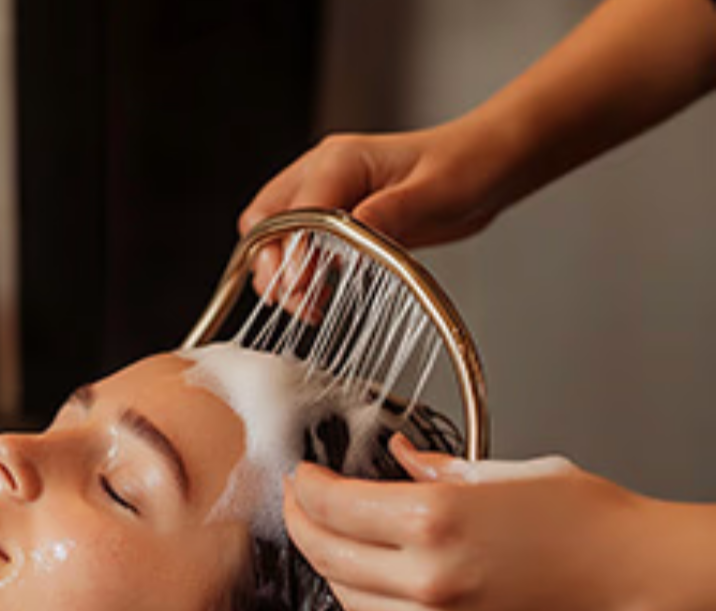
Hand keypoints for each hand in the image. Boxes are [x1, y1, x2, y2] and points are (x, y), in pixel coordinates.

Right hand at [239, 116, 516, 293]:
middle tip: (295, 299)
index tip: (302, 287)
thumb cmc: (469, 164)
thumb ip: (390, 212)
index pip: (292, 210)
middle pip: (265, 221)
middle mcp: (324, 174)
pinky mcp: (338, 218)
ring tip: (308, 305)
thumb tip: (353, 232)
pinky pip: (301, 246)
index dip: (290, 251)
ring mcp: (328, 195)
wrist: (490, 163)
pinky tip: (320, 294)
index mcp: (339, 160)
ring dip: (283, 273)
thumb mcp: (436, 192)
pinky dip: (301, 273)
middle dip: (271, 264)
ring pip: (276, 236)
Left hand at [283, 435, 654, 610]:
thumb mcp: (498, 469)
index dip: (305, 487)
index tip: (302, 474)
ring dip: (325, 563)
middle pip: (326, 552)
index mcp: (433, 519)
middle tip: (297, 500)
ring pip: (346, 596)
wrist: (626, 569)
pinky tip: (363, 572)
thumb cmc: (577, 513)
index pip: (332, 506)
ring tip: (323, 534)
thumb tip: (397, 456)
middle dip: (299, 522)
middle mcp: (427, 573)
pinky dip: (361, 597)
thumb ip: (433, 467)